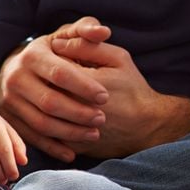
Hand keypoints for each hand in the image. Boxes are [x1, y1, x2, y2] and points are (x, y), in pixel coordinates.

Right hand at [0, 17, 111, 162]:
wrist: (15, 68)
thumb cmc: (51, 51)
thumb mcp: (65, 36)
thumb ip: (86, 30)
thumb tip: (105, 32)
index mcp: (32, 55)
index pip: (61, 74)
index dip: (85, 86)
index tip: (105, 96)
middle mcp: (15, 78)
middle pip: (50, 102)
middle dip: (79, 113)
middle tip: (102, 118)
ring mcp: (8, 101)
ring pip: (41, 123)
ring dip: (70, 132)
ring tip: (94, 133)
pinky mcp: (7, 120)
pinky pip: (30, 138)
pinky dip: (52, 147)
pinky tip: (73, 152)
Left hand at [50, 35, 189, 158]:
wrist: (145, 125)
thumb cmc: (132, 88)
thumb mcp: (118, 58)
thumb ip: (88, 47)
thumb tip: (57, 43)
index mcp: (84, 82)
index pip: (54, 65)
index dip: (59, 60)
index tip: (73, 63)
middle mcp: (74, 107)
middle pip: (44, 89)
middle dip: (52, 83)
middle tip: (69, 82)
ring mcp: (71, 129)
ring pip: (43, 113)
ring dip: (49, 104)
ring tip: (67, 98)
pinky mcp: (70, 145)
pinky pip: (50, 134)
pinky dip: (51, 123)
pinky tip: (63, 116)